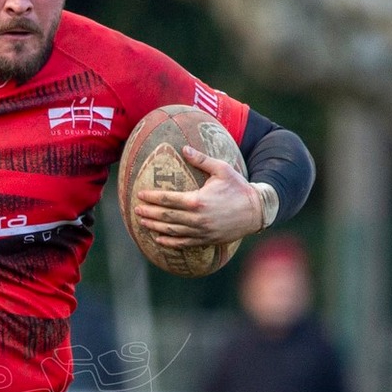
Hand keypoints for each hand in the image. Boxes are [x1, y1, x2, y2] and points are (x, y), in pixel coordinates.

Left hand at [132, 146, 270, 251]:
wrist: (256, 211)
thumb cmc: (238, 187)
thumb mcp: (222, 169)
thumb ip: (201, 160)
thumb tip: (184, 148)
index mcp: (198, 200)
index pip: (168, 199)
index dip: (153, 198)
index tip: (140, 195)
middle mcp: (197, 218)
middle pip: (166, 217)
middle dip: (149, 213)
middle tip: (136, 209)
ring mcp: (201, 231)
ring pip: (172, 231)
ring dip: (155, 227)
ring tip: (142, 223)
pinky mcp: (206, 240)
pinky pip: (183, 243)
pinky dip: (169, 242)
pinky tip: (158, 239)